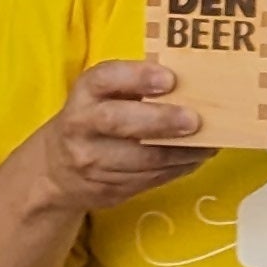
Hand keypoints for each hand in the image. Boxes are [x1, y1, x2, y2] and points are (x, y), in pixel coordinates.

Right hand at [21, 61, 208, 213]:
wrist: (57, 169)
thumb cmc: (95, 118)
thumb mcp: (104, 95)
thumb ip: (136, 87)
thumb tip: (192, 83)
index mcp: (85, 93)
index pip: (106, 79)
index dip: (137, 77)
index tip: (169, 78)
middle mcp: (82, 126)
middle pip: (119, 122)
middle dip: (161, 121)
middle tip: (194, 121)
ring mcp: (92, 162)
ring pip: (141, 160)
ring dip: (181, 152)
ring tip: (208, 143)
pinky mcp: (107, 189)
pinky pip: (149, 180)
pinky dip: (177, 169)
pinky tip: (195, 159)